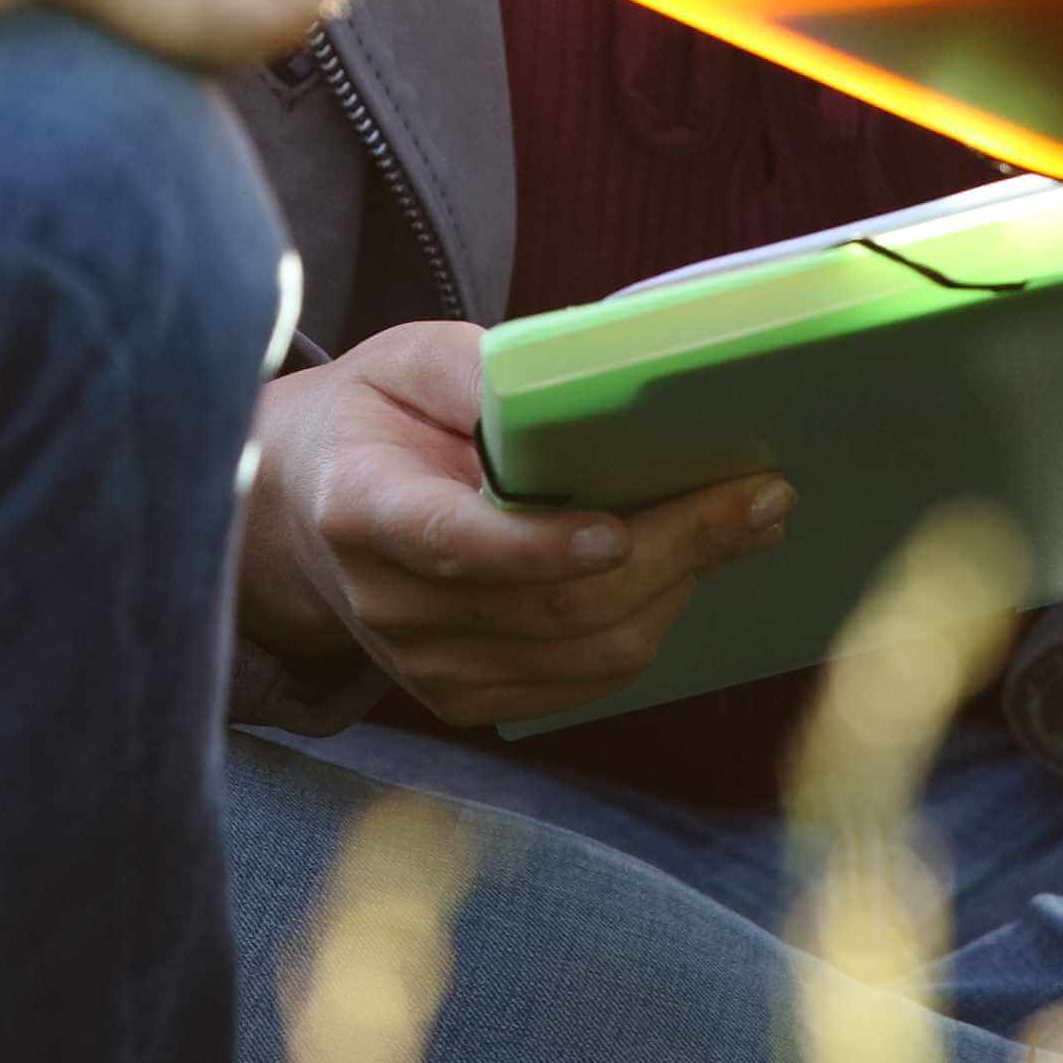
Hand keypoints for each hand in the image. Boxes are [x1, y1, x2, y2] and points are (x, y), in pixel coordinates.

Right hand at [238, 326, 794, 725]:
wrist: (304, 511)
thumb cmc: (377, 418)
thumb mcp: (407, 361)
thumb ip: (479, 372)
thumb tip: (582, 386)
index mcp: (360, 509)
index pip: (449, 542)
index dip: (533, 546)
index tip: (619, 529)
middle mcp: (387, 606)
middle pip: (547, 604)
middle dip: (669, 552)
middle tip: (759, 499)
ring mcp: (423, 668)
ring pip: (580, 652)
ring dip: (678, 591)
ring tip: (745, 525)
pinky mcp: (459, 700)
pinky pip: (579, 682)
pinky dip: (649, 626)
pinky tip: (690, 571)